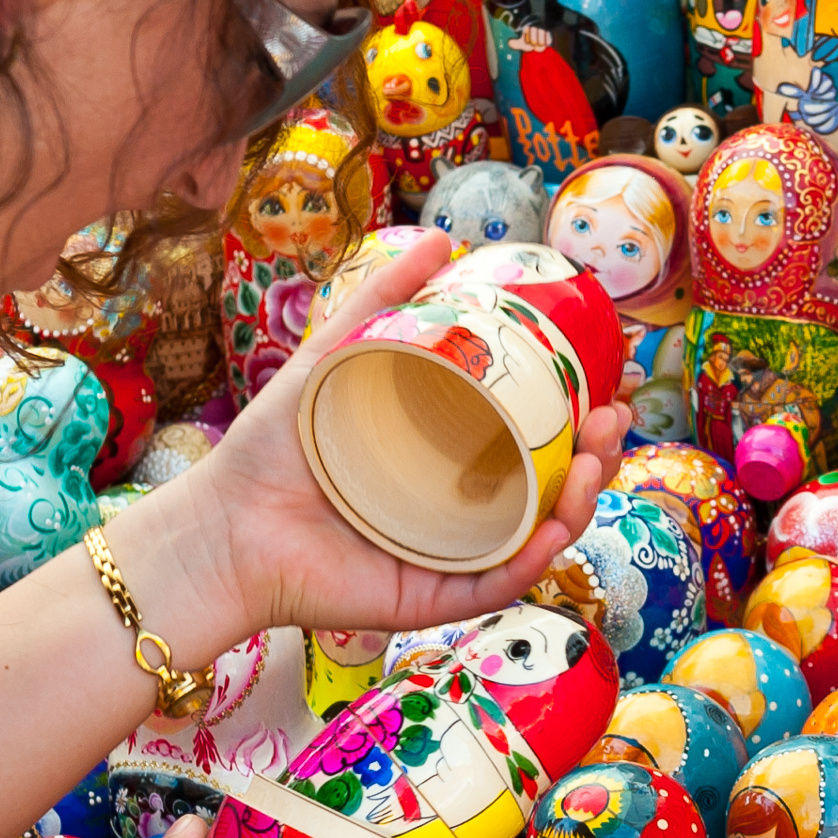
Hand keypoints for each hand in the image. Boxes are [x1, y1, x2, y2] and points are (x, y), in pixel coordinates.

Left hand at [153, 228, 630, 644]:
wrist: (224, 527)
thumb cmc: (271, 449)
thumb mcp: (332, 356)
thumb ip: (382, 299)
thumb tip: (441, 239)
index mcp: (447, 460)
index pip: (533, 435)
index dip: (580, 409)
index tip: (608, 374)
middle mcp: (460, 509)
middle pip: (553, 484)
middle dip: (600, 452)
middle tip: (613, 413)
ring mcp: (454, 556)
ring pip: (541, 534)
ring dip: (584, 499)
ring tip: (596, 456)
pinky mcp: (436, 597)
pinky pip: (502, 582)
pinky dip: (537, 558)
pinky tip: (556, 525)